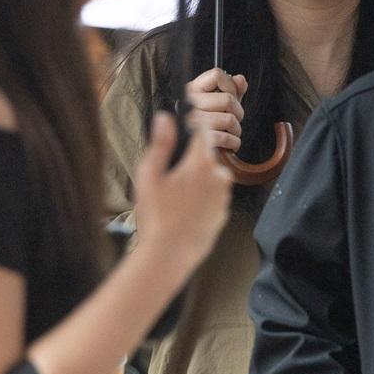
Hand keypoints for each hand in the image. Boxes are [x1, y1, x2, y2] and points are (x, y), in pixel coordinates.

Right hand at [133, 112, 232, 266]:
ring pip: (211, 178)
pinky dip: (202, 199)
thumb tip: (165, 118)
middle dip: (191, 160)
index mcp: (201, 163)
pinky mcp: (223, 215)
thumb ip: (160, 143)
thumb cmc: (157, 215)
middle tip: (170, 175)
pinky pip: (213, 198)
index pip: (203, 130)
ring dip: (198, 180)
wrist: (169, 255)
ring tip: (175, 197)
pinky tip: (183, 211)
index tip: (185, 123)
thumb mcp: (150, 175)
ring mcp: (223, 197)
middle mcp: (219, 177)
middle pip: (206, 156)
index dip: (193, 124)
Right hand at [184, 68, 247, 151]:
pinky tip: (229, 143)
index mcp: (192, 90)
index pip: (217, 75)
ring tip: (231, 133)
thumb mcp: (219, 103)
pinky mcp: (198, 141)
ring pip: (229, 119)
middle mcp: (189, 104)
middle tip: (234, 120)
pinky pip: (225, 138)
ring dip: (236, 130)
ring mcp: (192, 122)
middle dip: (238, 112)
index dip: (230, 85)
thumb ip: (231, 90)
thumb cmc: (208, 125)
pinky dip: (233, 143)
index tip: (231, 96)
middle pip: (228, 99)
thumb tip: (240, 80)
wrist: (193, 152)